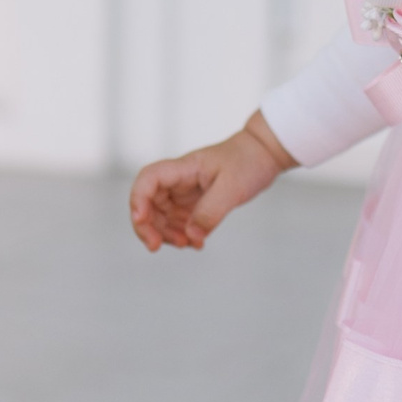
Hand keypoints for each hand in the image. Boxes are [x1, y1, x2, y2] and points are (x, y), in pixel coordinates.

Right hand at [129, 112, 293, 251]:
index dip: (138, 200)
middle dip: (147, 227)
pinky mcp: (194, 204)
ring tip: (188, 244)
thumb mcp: (232, 188)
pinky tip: (197, 243)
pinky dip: (183, 236)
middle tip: (156, 247)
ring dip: (166, 235)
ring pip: (160, 217)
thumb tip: (190, 235)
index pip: (148, 179)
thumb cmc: (247, 161)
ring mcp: (184, 194)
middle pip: (147, 203)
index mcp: (182, 169)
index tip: (141, 220)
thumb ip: (211, 212)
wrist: (263, 154)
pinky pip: (179, 223)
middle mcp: (178, 181)